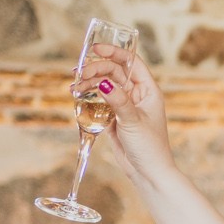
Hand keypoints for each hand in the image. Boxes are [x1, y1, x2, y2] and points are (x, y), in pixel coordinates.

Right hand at [75, 44, 173, 179]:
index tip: (96, 49)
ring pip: (104, 86)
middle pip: (114, 72)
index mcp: (148, 91)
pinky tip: (77, 96)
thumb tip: (104, 82)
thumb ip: (118, 101)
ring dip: (89, 83)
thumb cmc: (149, 147)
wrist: (148, 173)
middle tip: (79, 75)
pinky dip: (88, 97)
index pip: (131, 63)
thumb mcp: (133, 121)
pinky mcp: (114, 118)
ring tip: (74, 88)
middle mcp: (137, 95)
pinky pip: (99, 101)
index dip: (114, 53)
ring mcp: (124, 106)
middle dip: (96, 70)